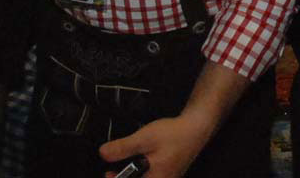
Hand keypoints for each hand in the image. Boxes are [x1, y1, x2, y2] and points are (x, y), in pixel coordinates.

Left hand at [99, 111, 217, 177]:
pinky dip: (141, 171)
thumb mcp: (144, 139)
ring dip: (132, 174)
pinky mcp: (168, 173)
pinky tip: (139, 161)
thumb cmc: (174, 134)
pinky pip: (152, 176)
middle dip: (123, 176)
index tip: (107, 173)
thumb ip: (123, 148)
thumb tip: (103, 154)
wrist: (196, 127)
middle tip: (111, 171)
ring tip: (122, 165)